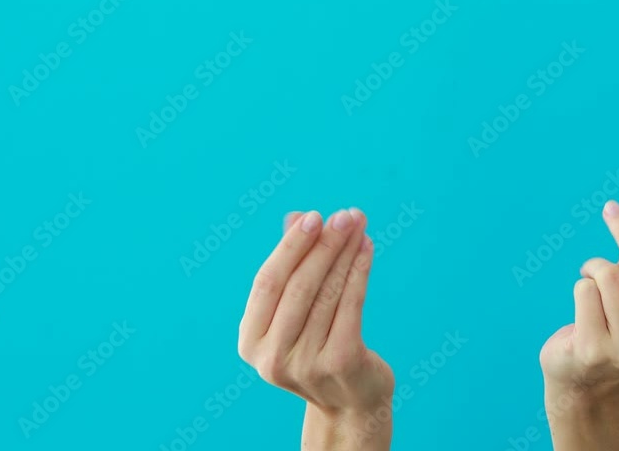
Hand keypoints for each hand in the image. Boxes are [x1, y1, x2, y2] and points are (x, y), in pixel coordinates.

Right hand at [238, 208, 393, 448]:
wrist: (350, 401)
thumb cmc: (319, 343)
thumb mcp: (298, 309)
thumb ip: (293, 266)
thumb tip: (297, 217)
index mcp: (251, 342)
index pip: (268, 282)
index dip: (290, 247)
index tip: (314, 217)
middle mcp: (272, 357)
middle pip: (299, 285)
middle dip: (324, 245)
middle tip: (345, 216)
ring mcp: (305, 363)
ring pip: (328, 292)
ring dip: (346, 252)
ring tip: (359, 226)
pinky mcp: (340, 362)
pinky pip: (351, 305)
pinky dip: (360, 271)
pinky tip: (367, 249)